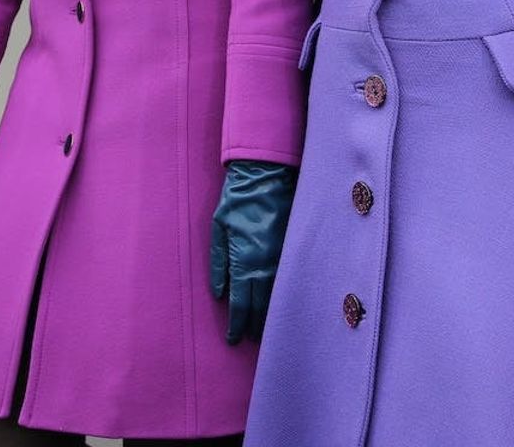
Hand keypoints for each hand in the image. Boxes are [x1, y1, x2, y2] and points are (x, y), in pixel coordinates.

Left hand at [209, 159, 296, 343]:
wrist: (267, 174)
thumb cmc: (238, 198)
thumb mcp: (219, 227)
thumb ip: (220, 262)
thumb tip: (220, 293)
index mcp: (245, 261)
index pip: (241, 305)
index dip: (237, 325)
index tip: (233, 339)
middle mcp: (266, 265)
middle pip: (261, 307)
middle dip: (255, 326)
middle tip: (250, 339)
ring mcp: (284, 257)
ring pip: (278, 298)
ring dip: (271, 316)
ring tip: (266, 331)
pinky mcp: (294, 248)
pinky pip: (289, 280)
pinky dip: (285, 296)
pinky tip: (283, 304)